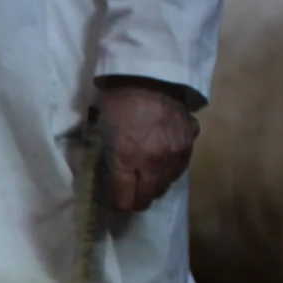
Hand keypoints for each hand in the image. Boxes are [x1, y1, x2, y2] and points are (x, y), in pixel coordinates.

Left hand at [95, 78, 199, 211]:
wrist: (150, 78)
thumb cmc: (117, 103)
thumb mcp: (97, 130)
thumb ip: (96, 156)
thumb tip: (93, 178)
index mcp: (126, 157)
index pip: (124, 199)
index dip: (117, 204)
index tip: (113, 201)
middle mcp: (153, 161)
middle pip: (146, 198)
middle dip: (134, 200)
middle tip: (128, 193)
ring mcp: (174, 154)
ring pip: (164, 187)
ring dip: (152, 187)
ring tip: (143, 178)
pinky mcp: (189, 145)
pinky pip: (178, 172)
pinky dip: (168, 173)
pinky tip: (159, 165)